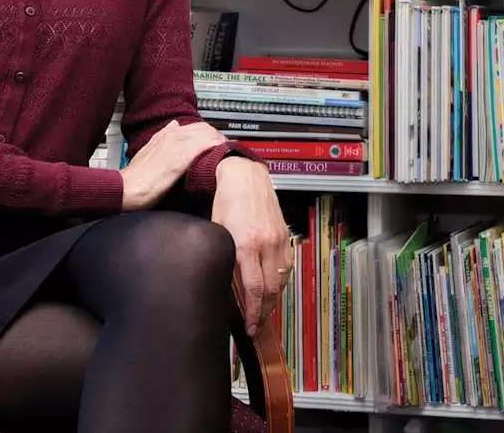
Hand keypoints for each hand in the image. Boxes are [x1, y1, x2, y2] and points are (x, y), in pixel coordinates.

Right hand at [118, 120, 228, 210]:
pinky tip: (221, 158)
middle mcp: (172, 136)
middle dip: (216, 137)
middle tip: (224, 150)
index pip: (194, 126)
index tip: (215, 143)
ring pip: (207, 134)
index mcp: (165, 135)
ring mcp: (177, 145)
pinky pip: (204, 147)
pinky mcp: (180, 158)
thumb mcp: (148, 152)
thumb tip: (173, 126)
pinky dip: (216, 150)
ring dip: (219, 143)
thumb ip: (162, 139)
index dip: (208, 134)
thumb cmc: (136, 176)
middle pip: (204, 128)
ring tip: (226, 155)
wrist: (127, 188)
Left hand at [211, 158, 290, 337]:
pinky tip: (272, 286)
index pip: (254, 289)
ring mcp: (278, 240)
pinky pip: (287, 266)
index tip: (250, 327)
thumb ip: (224, 260)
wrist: (245, 176)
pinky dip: (280, 281)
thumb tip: (225, 287)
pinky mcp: (285, 236)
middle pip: (272, 289)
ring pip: (282, 280)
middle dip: (265, 311)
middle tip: (257, 324)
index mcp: (246, 244)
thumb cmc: (226, 201)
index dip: (254, 313)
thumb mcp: (217, 232)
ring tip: (263, 309)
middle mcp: (266, 244)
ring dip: (274, 298)